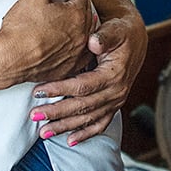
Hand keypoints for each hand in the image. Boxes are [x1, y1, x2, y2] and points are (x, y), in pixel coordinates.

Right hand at [0, 0, 94, 84]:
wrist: (11, 58)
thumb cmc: (21, 28)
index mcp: (76, 15)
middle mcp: (81, 34)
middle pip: (87, 13)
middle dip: (83, 3)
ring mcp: (76, 52)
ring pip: (87, 33)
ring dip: (85, 23)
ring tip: (79, 17)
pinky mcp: (69, 67)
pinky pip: (82, 54)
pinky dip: (82, 45)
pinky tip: (78, 43)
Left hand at [33, 12, 146, 144]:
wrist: (135, 40)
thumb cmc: (121, 32)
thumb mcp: (115, 29)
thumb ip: (105, 36)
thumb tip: (93, 41)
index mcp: (114, 74)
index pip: (83, 86)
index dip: (60, 90)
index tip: (38, 91)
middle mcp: (116, 92)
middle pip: (83, 106)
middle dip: (57, 113)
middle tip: (34, 115)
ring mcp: (116, 101)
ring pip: (88, 119)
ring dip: (65, 127)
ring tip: (44, 132)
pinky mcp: (114, 106)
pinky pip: (100, 124)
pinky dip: (85, 134)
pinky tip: (70, 141)